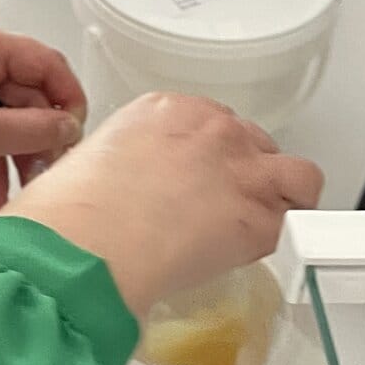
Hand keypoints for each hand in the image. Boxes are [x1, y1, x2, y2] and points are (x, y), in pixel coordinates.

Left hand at [0, 20, 86, 200]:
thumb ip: (30, 130)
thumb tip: (71, 129)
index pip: (46, 64)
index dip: (68, 100)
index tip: (77, 136)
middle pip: (31, 94)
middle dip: (42, 137)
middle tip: (51, 173)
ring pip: (12, 116)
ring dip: (21, 153)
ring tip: (28, 190)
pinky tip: (1, 194)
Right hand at [6, 94, 323, 316]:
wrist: (84, 245)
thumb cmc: (68, 213)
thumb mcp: (88, 165)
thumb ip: (120, 167)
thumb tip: (123, 194)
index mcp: (165, 110)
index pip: (210, 124)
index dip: (205, 159)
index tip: (190, 184)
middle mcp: (212, 128)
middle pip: (251, 144)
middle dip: (240, 175)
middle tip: (215, 211)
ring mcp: (242, 170)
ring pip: (296, 175)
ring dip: (284, 198)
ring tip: (260, 227)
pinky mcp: (259, 217)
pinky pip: (293, 220)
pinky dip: (284, 235)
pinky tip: (256, 254)